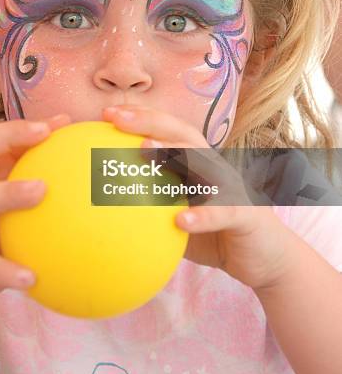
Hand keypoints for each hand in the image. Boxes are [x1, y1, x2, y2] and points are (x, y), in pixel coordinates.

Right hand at [0, 114, 70, 324]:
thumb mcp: (7, 235)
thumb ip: (36, 218)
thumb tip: (89, 211)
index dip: (26, 129)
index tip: (62, 122)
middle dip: (8, 135)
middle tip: (43, 133)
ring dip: (7, 192)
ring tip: (41, 189)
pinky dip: (3, 269)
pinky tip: (30, 278)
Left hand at [103, 104, 294, 289]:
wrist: (267, 259)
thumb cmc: (215, 236)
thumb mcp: (178, 217)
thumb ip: (151, 207)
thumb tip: (106, 212)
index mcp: (197, 165)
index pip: (168, 133)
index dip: (141, 119)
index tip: (106, 114)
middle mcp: (214, 168)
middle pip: (183, 135)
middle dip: (151, 121)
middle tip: (118, 118)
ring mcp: (231, 188)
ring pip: (203, 162)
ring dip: (175, 152)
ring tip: (146, 149)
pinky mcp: (245, 214)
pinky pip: (223, 212)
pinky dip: (203, 215)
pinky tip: (180, 220)